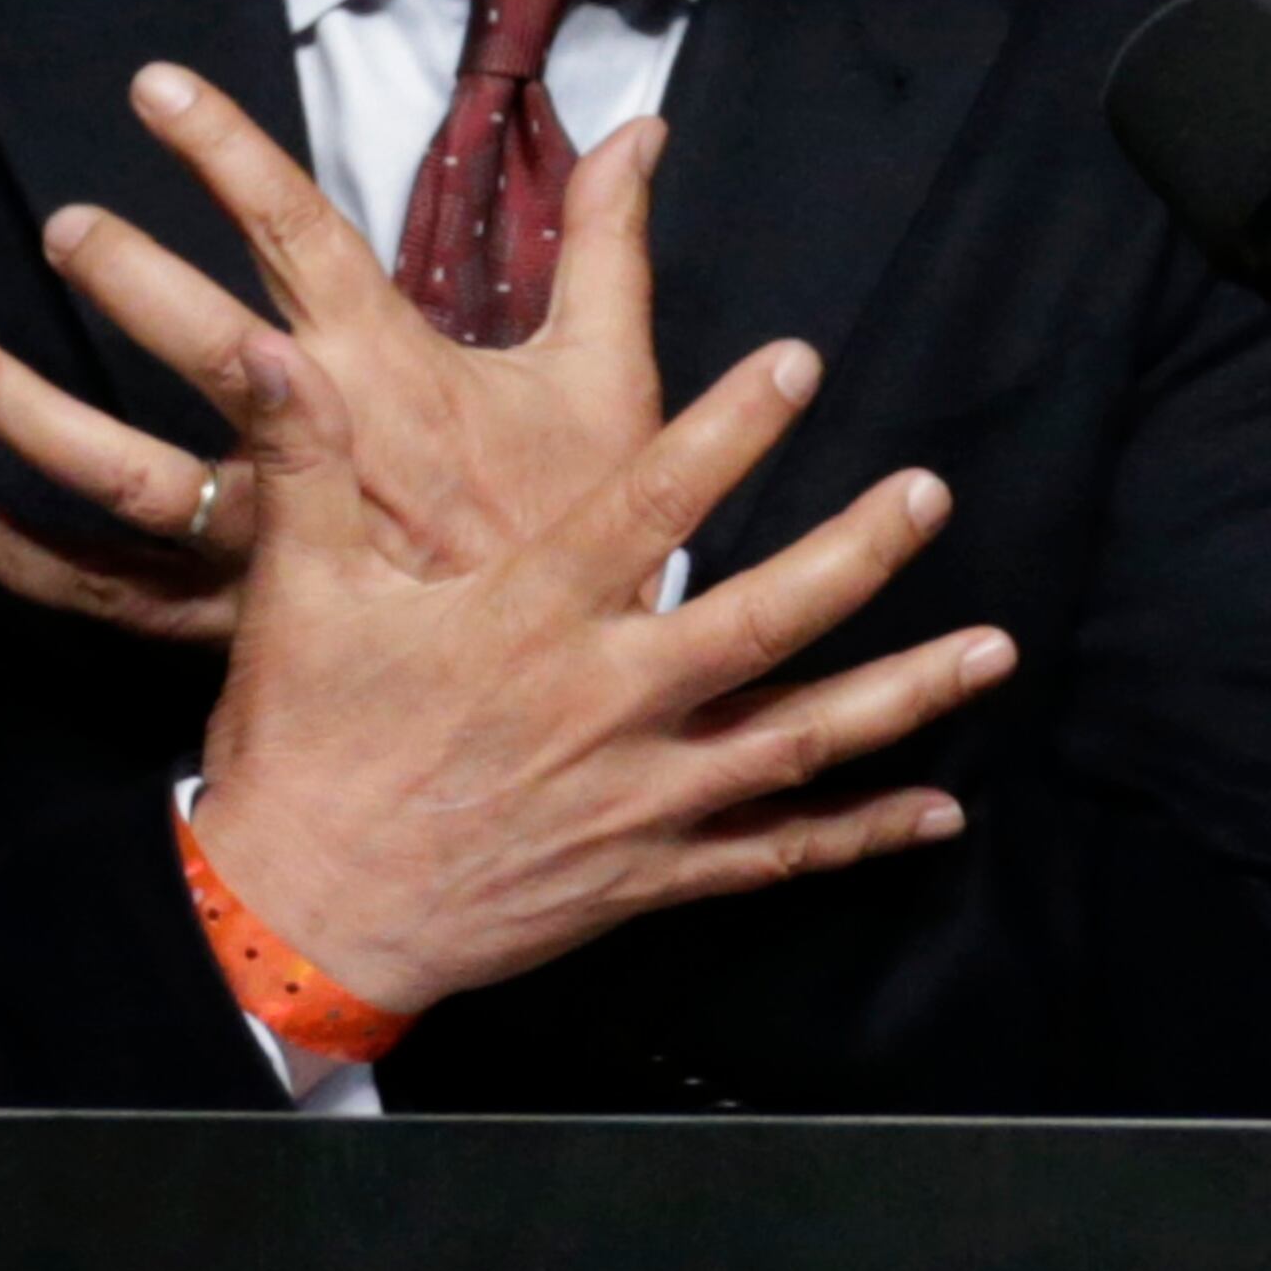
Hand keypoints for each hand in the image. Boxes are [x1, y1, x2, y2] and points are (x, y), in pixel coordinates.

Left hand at [0, 60, 670, 646]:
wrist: (573, 692)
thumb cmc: (582, 526)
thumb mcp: (610, 379)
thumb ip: (606, 245)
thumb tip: (636, 130)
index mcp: (394, 375)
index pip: (301, 235)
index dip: (230, 153)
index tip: (155, 87)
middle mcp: (322, 452)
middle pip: (208, 350)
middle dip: (134, 282)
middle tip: (66, 227)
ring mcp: (272, 546)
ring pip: (137, 480)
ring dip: (42, 422)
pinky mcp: (238, 622)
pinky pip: (116, 595)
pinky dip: (34, 562)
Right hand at [183, 316, 1012, 1024]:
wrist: (300, 917)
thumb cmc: (304, 746)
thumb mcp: (298, 593)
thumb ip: (302, 463)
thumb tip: (277, 353)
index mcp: (529, 620)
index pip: (648, 506)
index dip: (729, 429)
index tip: (799, 361)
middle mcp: (603, 704)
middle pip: (759, 620)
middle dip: (856, 554)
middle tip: (932, 493)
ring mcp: (637, 798)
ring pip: (795, 742)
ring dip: (902, 693)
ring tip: (993, 650)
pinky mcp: (645, 874)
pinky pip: (773, 855)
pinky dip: (860, 833)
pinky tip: (938, 809)